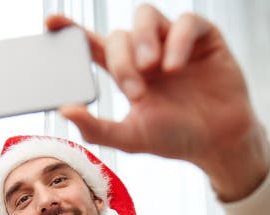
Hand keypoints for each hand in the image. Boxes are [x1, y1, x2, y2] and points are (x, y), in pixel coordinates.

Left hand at [47, 4, 269, 199]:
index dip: (72, 31)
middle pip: (119, 35)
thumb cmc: (174, 138)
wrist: (218, 143)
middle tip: (135, 91)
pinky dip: (177, 41)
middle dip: (122, 60)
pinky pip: (186, 22)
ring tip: (152, 69)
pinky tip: (175, 67)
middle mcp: (147, 52)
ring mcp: (174, 42)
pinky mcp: (203, 38)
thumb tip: (65, 110)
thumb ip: (97, 128)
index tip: (51, 24)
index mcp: (126, 71)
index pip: (93, 45)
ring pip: (145, 16)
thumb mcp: (131, 138)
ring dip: (143, 40)